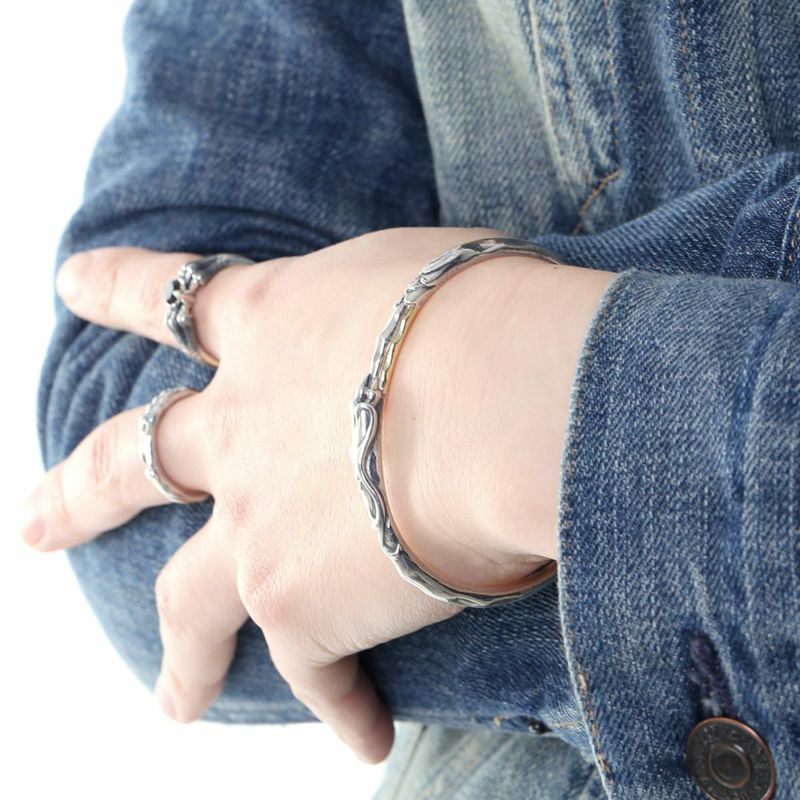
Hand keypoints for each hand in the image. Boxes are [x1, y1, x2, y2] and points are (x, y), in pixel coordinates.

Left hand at [21, 227, 577, 761]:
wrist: (504, 400)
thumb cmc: (488, 312)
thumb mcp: (423, 271)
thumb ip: (393, 303)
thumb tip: (417, 322)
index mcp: (271, 324)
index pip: (174, 298)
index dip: (120, 286)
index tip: (71, 282)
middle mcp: (239, 428)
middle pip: (131, 461)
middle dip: (81, 492)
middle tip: (34, 523)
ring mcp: (255, 524)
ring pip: (189, 597)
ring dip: (182, 650)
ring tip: (176, 695)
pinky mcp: (300, 605)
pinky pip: (314, 670)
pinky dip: (344, 704)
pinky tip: (365, 735)